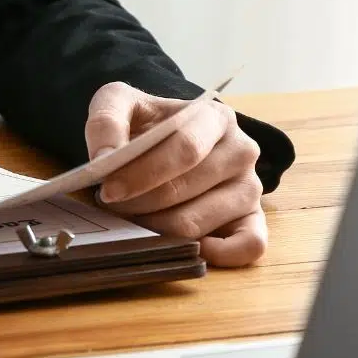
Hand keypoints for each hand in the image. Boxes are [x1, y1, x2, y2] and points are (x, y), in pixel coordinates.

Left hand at [85, 82, 266, 266]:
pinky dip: (215, 254)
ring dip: (155, 228)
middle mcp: (241, 151)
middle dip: (140, 203)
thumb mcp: (119, 103)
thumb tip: (104, 157)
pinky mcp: (253, 220)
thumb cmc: (146, 125)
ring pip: (199, 223)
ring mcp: (250, 188)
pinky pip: (249, 246)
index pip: (185, 149)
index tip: (109, 189)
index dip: (143, 174)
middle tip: (113, 205)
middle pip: (186, 189)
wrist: (163, 140)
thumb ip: (106, 120)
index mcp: (215, 117)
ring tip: (132, 217)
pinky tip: (177, 246)